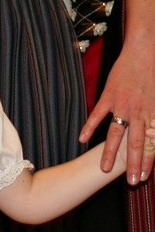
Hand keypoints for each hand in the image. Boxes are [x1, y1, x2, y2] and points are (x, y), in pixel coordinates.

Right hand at [79, 44, 154, 184]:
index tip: (143, 177)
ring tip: (104, 169)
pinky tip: (82, 139)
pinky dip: (89, 127)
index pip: (151, 143)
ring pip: (116, 134)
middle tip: (131, 182)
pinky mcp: (109, 96)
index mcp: (153, 113)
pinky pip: (98, 115)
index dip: (147, 161)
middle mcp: (139, 112)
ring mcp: (122, 105)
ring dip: (110, 153)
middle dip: (133, 165)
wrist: (146, 48)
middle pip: (135, 144)